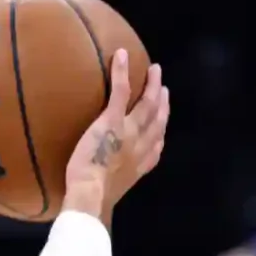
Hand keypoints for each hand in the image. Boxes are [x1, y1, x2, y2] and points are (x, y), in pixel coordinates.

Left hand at [60, 51, 168, 221]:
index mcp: (140, 165)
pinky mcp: (112, 121)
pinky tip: (121, 55)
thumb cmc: (92, 200)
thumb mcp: (107, 195)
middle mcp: (141, 146)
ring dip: (151, 84)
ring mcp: (129, 132)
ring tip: (154, 70)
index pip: (157, 145)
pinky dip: (122, 72)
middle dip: (163, 103)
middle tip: (164, 88)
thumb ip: (107, 185)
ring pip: (147, 103)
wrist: (91, 195)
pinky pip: (121, 91)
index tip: (163, 121)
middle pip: (158, 120)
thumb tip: (94, 189)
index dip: (162, 130)